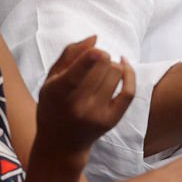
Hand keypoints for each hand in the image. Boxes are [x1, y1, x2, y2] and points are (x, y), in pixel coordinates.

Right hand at [36, 36, 134, 156]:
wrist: (61, 144)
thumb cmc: (54, 104)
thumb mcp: (51, 78)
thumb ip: (69, 54)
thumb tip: (95, 38)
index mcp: (58, 93)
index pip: (77, 73)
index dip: (91, 57)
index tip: (98, 50)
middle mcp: (78, 106)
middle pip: (102, 66)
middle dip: (102, 57)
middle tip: (96, 60)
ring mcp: (96, 114)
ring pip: (115, 74)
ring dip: (112, 65)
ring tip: (103, 68)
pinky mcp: (111, 120)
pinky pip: (129, 91)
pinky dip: (129, 74)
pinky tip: (123, 66)